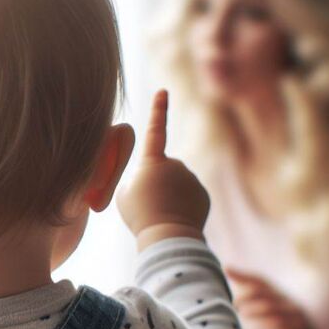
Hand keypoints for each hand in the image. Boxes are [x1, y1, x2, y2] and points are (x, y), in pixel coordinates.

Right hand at [119, 90, 209, 247]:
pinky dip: (181, 207)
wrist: (168, 236)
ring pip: (176, 185)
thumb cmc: (141, 214)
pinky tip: (175, 219)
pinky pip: (188, 197)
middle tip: (148, 205)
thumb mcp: (125, 194)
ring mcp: (191, 179)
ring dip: (168, 197)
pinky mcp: (202, 194)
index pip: (155, 130)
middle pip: (162, 170)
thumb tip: (149, 179)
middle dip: (156, 184)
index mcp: (153, 161)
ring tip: (160, 215)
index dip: (158, 110)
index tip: (163, 91)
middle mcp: (176, 164)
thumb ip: (136, 180)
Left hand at [227, 268, 328, 328]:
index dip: (244, 274)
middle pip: (265, 292)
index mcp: (282, 298)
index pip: (262, 281)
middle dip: (246, 294)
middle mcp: (289, 303)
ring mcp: (296, 316)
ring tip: (238, 313)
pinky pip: (280, 325)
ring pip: (272, 308)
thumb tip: (233, 303)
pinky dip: (263, 325)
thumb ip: (257, 310)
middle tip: (230, 302)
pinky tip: (251, 327)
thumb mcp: (274, 321)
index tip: (226, 268)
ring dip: (253, 309)